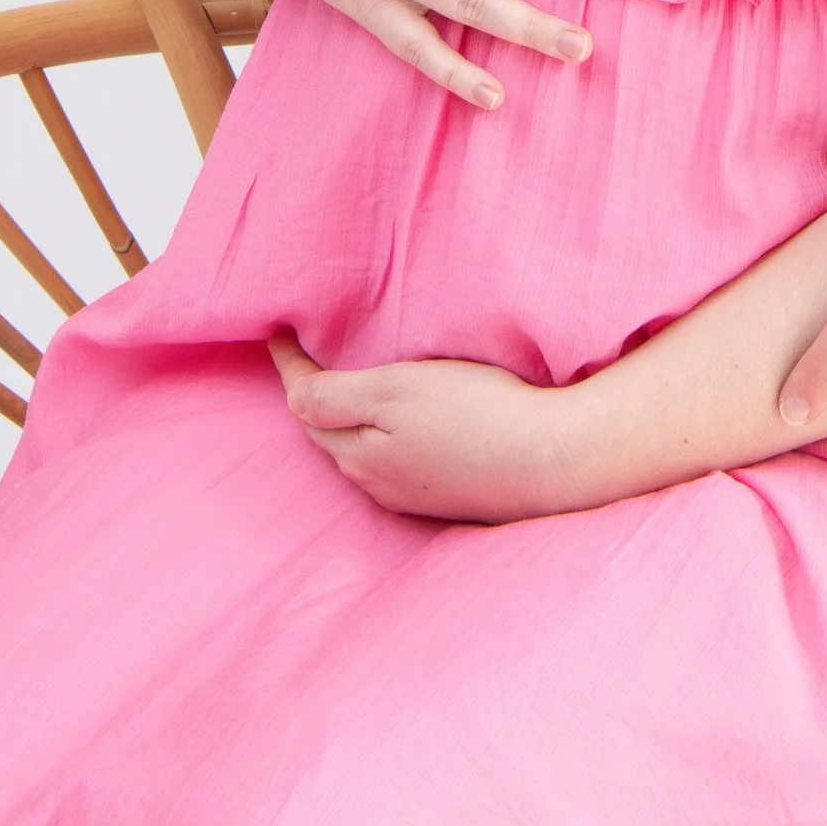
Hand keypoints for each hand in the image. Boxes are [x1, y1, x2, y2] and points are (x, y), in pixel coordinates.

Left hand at [272, 334, 578, 521]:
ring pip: (362, 450)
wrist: (550, 461)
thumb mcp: (396, 393)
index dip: (289, 366)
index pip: (306, 405)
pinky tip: (402, 423)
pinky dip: (384, 435)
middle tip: (305, 356)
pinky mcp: (446, 493)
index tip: (275, 332)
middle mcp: (377, 481)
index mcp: (357, 453)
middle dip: (314, 398)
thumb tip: (291, 399)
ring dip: (349, 419)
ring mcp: (412, 492)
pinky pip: (396, 460)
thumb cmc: (475, 415)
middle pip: (330, 433)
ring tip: (348, 384)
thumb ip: (336, 399)